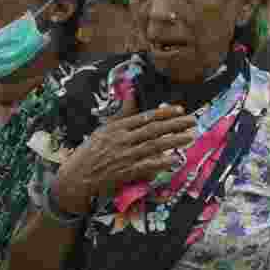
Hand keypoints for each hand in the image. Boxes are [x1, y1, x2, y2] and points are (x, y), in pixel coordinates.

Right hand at [51, 104, 196, 214]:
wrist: (77, 175)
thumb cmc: (91, 152)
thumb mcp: (103, 129)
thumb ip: (121, 114)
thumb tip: (131, 94)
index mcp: (116, 127)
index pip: (145, 117)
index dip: (164, 113)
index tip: (180, 110)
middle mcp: (121, 139)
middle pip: (153, 130)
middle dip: (175, 125)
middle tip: (192, 121)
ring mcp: (124, 156)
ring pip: (153, 146)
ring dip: (173, 141)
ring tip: (189, 137)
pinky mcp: (125, 172)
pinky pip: (147, 166)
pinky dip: (161, 162)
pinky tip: (174, 159)